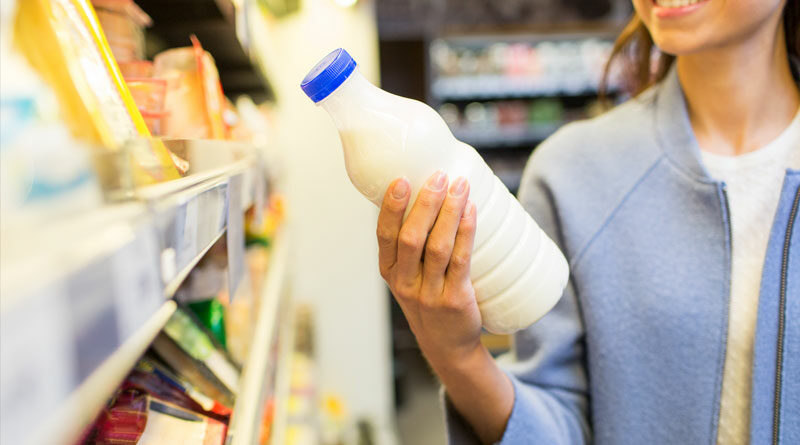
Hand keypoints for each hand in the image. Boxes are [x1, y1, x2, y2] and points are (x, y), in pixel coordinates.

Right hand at [377, 171, 482, 366]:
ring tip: (460, 186)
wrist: (448, 345)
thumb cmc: (430, 297)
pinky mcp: (454, 300)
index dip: (391, 207)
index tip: (401, 179)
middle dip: (426, 203)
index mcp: (389, 271)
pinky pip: (460, 262)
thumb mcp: (410, 275)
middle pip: (411, 238)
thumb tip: (432, 190)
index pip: (384, 235)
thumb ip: (413, 242)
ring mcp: (429, 294)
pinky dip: (466, 233)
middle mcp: (404, 283)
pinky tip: (471, 212)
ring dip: (449, 212)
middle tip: (439, 176)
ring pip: (437, 247)